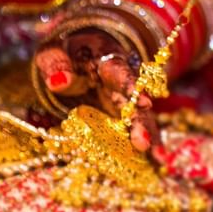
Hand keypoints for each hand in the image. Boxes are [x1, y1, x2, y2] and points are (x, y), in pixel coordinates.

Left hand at [34, 29, 157, 151]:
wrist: (79, 52)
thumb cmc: (66, 52)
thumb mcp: (54, 52)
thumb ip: (57, 64)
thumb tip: (59, 82)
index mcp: (107, 61)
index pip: (120, 72)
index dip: (131, 87)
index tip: (143, 101)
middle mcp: (123, 81)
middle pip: (134, 101)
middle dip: (140, 122)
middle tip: (142, 143)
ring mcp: (125, 99)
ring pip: (140, 117)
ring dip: (148, 136)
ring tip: (158, 157)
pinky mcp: (123, 114)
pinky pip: (135, 127)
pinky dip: (146, 141)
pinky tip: (156, 159)